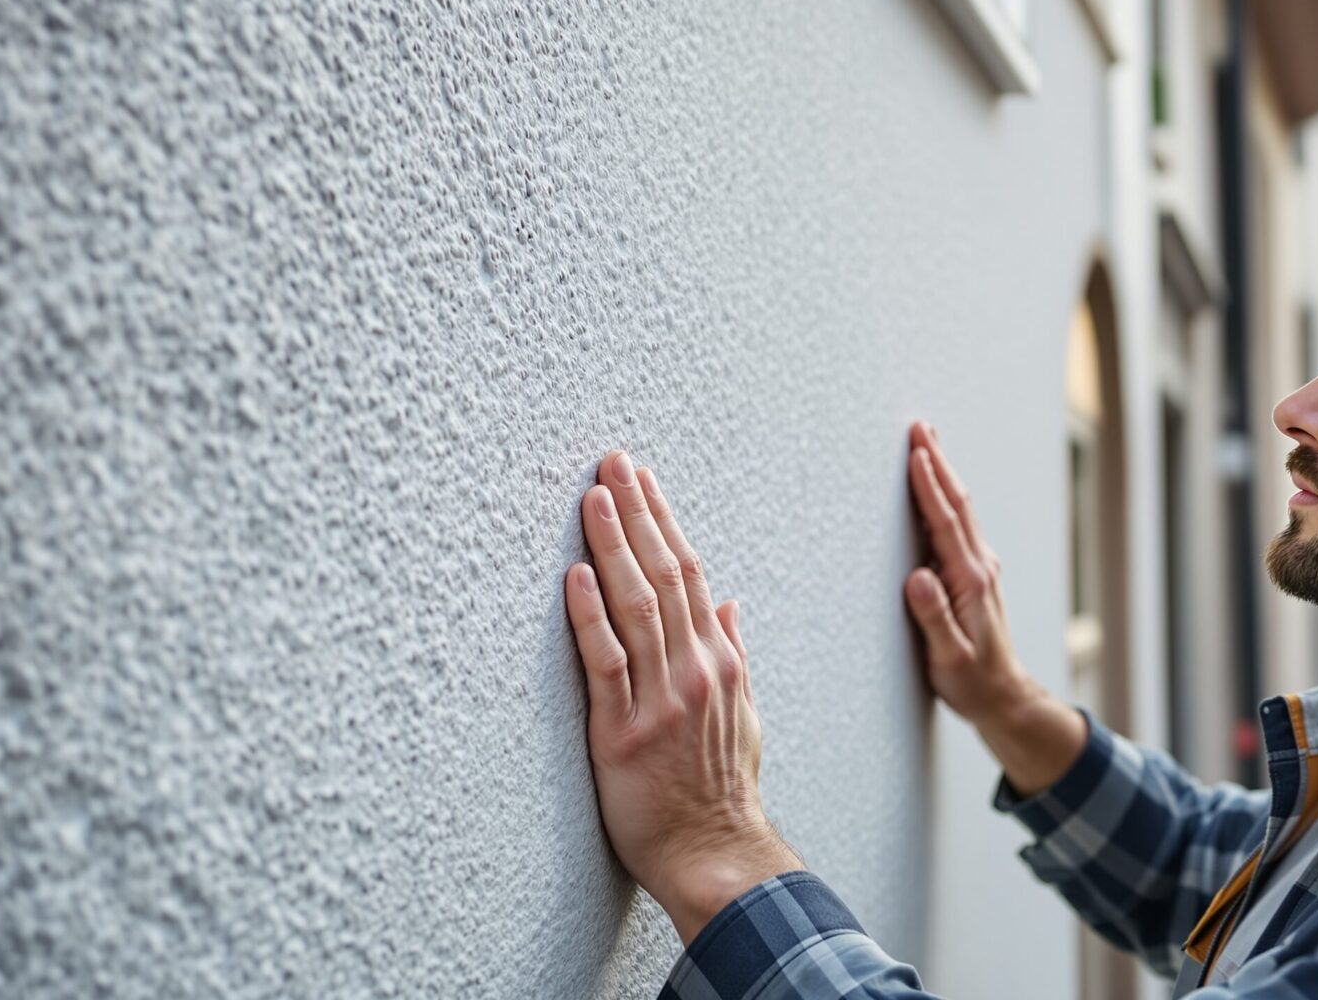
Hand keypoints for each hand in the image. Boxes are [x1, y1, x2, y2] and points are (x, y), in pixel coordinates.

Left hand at [564, 450, 801, 944]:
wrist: (717, 855)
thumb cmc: (723, 791)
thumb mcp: (743, 714)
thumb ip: (733, 652)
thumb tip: (728, 601)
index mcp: (720, 660)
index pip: (690, 572)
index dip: (662, 520)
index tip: (641, 478)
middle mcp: (694, 670)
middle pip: (665, 574)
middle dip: (636, 512)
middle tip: (611, 462)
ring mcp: (661, 700)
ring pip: (637, 606)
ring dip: (613, 546)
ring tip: (592, 497)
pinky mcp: (624, 734)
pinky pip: (607, 665)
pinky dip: (591, 618)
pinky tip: (574, 578)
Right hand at [904, 422, 1085, 797]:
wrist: (1004, 696)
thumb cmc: (972, 681)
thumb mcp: (949, 658)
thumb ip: (933, 618)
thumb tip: (917, 577)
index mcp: (970, 580)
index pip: (946, 523)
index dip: (929, 487)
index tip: (916, 453)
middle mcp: (978, 566)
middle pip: (956, 504)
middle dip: (937, 463)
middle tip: (920, 427)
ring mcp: (978, 568)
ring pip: (959, 510)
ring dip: (942, 474)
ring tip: (926, 443)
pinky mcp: (973, 575)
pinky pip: (957, 526)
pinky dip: (944, 498)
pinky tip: (936, 489)